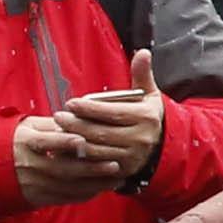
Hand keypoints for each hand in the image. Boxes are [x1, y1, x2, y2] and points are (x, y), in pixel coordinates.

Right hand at [12, 114, 130, 204]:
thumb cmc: (16, 141)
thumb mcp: (29, 127)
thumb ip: (54, 125)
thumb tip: (80, 120)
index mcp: (25, 142)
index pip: (45, 142)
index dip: (63, 141)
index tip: (83, 140)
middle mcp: (28, 164)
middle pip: (62, 168)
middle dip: (91, 168)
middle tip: (115, 165)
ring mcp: (32, 183)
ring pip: (66, 186)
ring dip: (94, 184)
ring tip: (116, 178)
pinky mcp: (36, 197)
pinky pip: (63, 198)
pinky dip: (84, 194)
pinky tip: (102, 188)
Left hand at [56, 52, 166, 187]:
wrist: (164, 146)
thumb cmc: (149, 116)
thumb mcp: (149, 95)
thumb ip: (142, 74)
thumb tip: (143, 52)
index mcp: (146, 118)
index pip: (112, 113)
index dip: (89, 108)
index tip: (70, 103)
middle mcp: (141, 138)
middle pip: (101, 132)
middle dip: (76, 124)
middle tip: (58, 116)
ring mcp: (132, 157)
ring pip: (97, 150)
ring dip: (74, 141)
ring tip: (59, 130)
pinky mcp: (124, 170)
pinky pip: (97, 164)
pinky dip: (80, 157)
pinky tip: (66, 148)